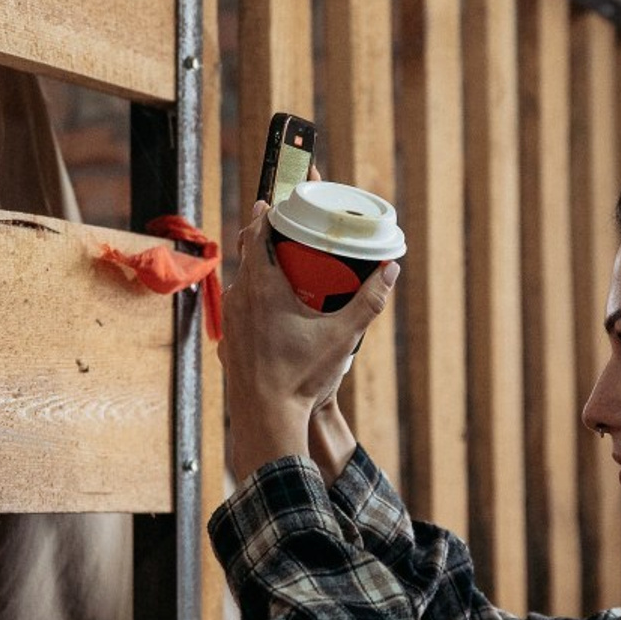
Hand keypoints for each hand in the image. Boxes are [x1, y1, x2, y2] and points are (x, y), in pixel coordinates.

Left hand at [218, 201, 398, 480]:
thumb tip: (392, 270)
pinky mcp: (229, 341)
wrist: (266, 418)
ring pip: (242, 284)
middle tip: (286, 232)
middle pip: (246, 254)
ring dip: (259, 272)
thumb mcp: (343, 336)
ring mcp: (231, 321)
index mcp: (262, 287)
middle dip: (263, 239)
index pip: (256, 233)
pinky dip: (254, 302)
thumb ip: (369, 301)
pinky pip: (240, 311)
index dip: (265, 213)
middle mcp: (240, 298)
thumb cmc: (301, 376)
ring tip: (284, 270)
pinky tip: (272, 312)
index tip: (274, 201)